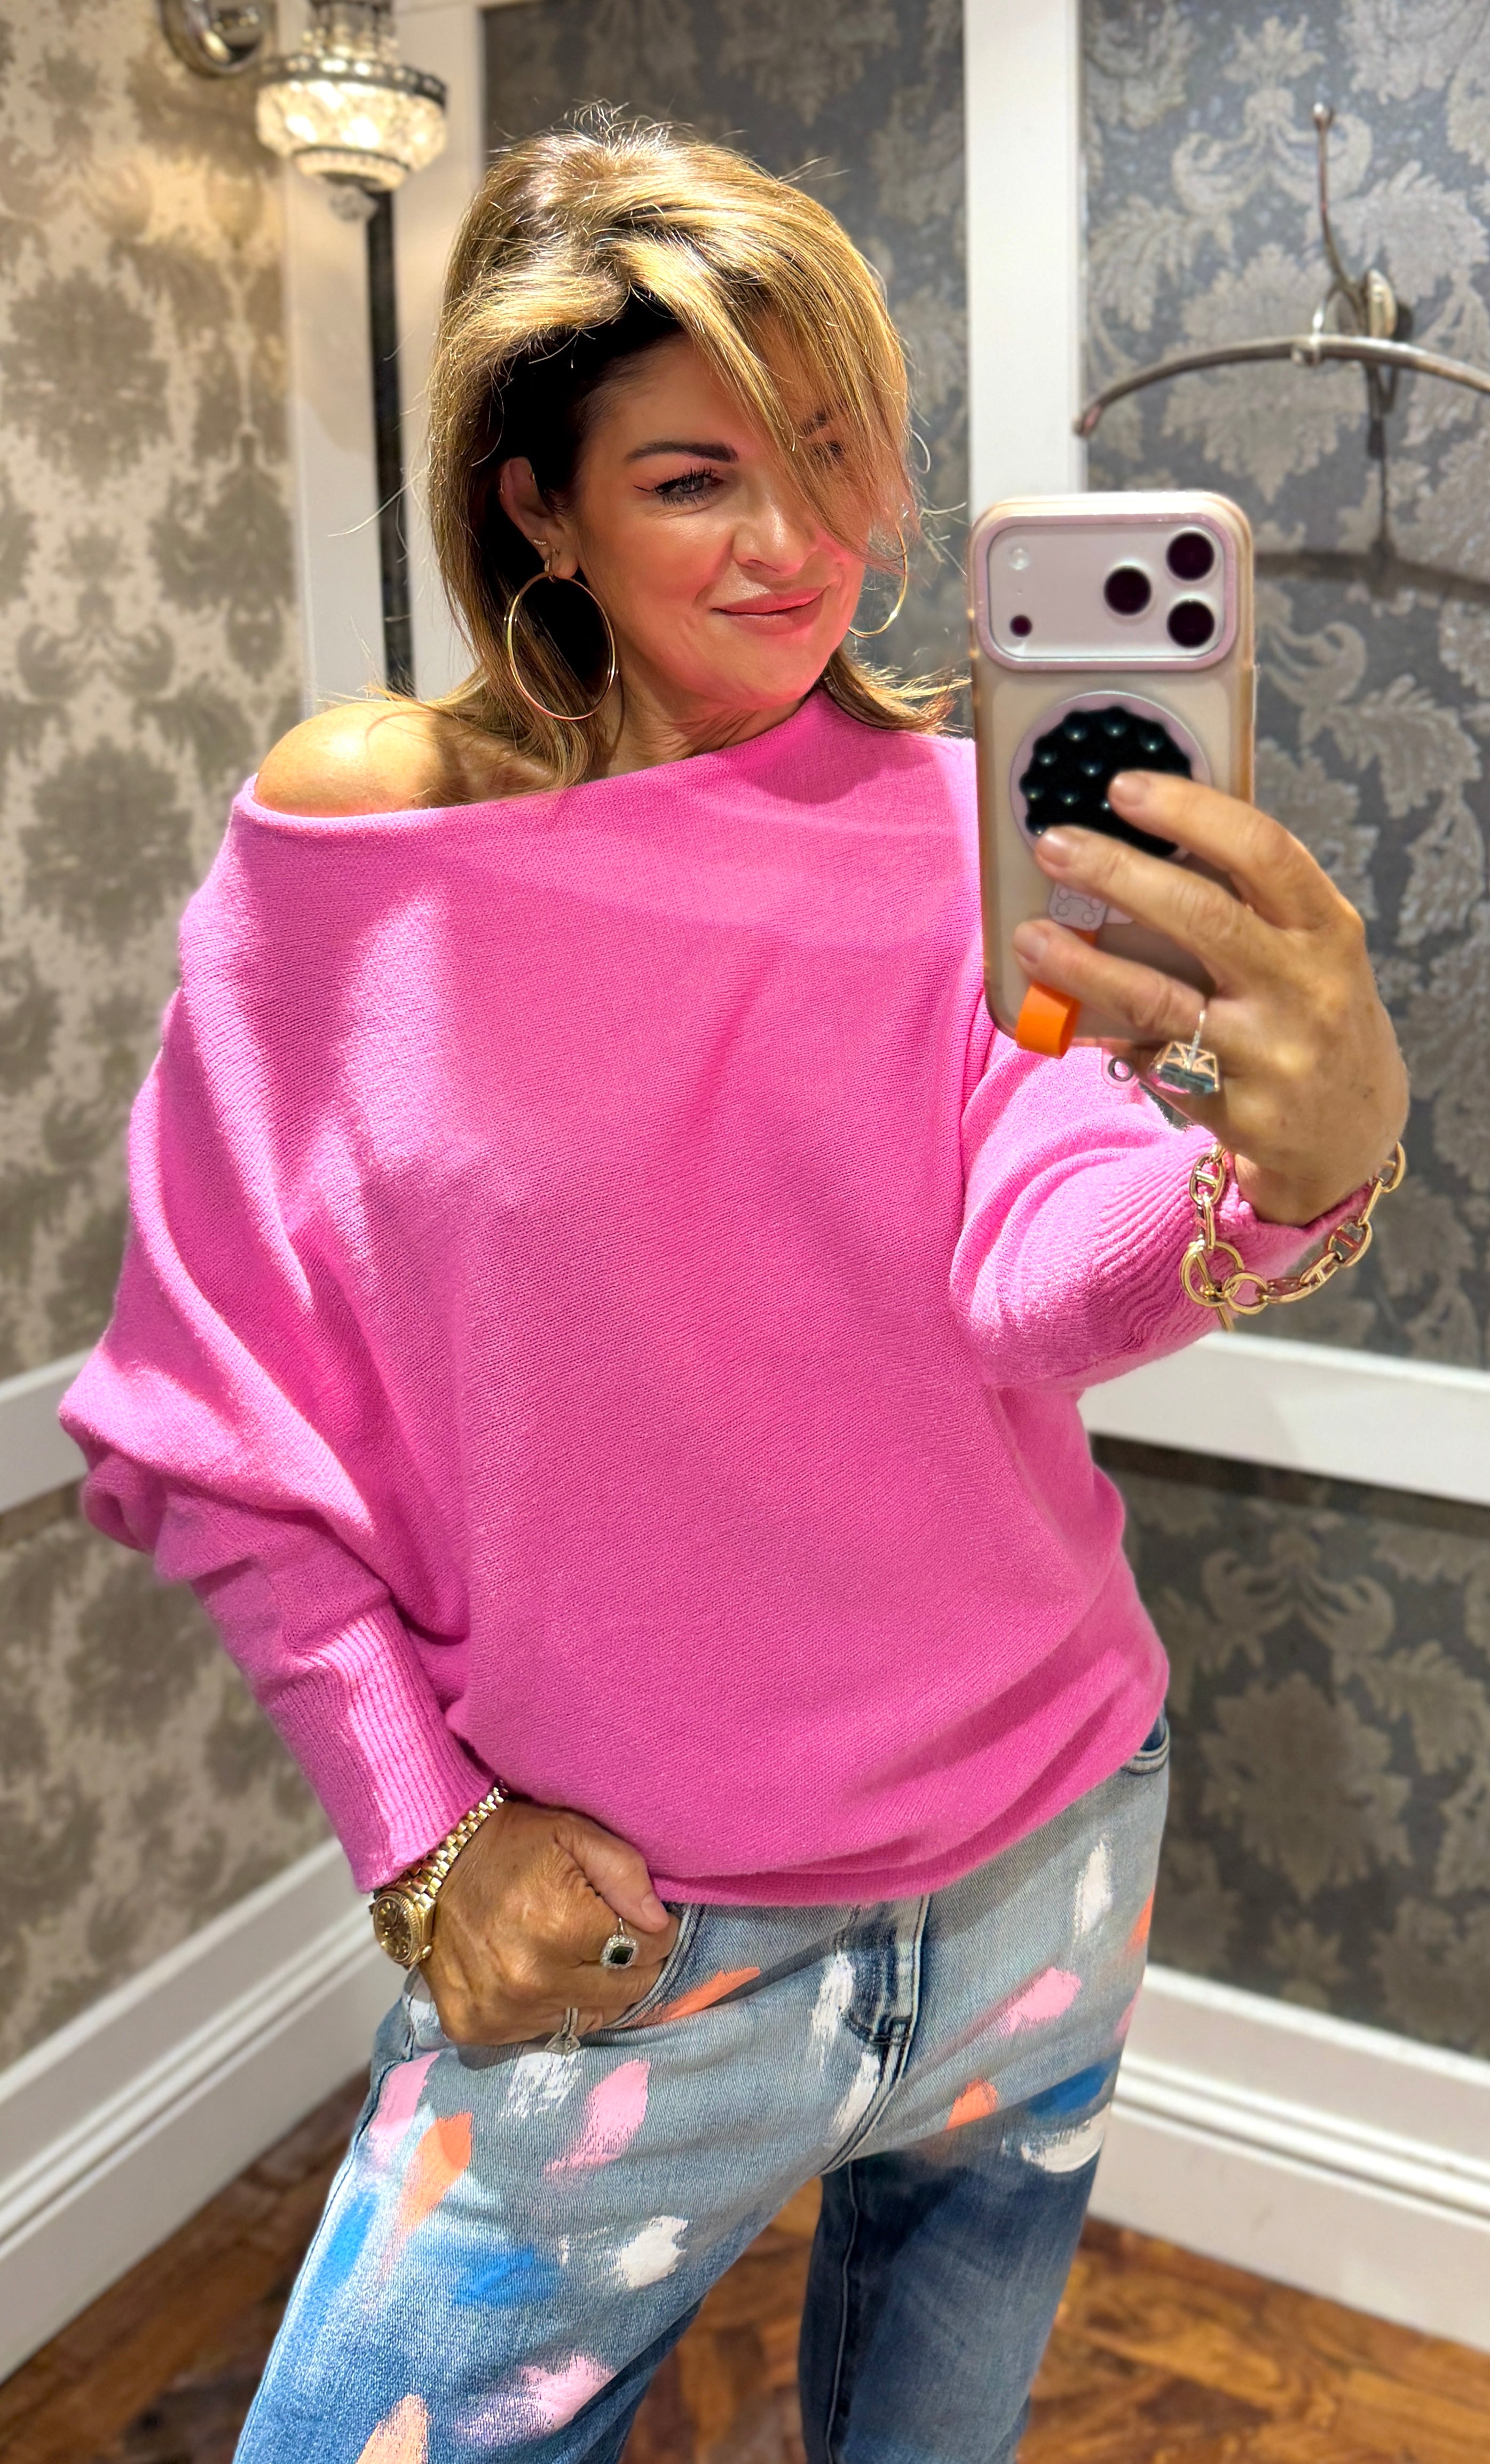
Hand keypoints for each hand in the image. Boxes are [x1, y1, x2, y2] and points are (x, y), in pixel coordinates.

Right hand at [423, 1798, 678, 2046]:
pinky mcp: (476, 2027)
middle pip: (624, 1991)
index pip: (646, 1950)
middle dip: (632, 1964)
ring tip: (581, 1958)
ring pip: (587, 2018)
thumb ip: (625, 1874)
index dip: (654, 1932)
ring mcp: (502, 2011)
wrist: (428, 1863)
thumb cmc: (509, 1843)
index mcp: (563, 1927)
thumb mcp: (574, 1833)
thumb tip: (660, 1921)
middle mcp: (534, 1981)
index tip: (644, 1919)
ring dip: (595, 1992)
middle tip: (618, 1938)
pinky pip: (542, 2032)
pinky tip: (545, 1977)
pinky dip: (553, 2009)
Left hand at [1010, 770, 1408, 1225]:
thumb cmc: (1309, 1014)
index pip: (1264, 851)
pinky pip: (1152, 1063)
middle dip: (1117, 874)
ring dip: (1085, 966)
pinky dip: (1109, 1037)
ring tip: (1029, 937)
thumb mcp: (1307, 951)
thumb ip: (1246, 904)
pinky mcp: (1239, 1109)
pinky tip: (1069, 1018)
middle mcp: (1306, 986)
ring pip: (1160, 1000)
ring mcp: (1272, 1052)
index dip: (1192, 812)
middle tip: (1054, 846)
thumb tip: (1139, 844)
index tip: (1124, 787)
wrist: (1352, 1130)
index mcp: (1326, 927)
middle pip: (1202, 916)